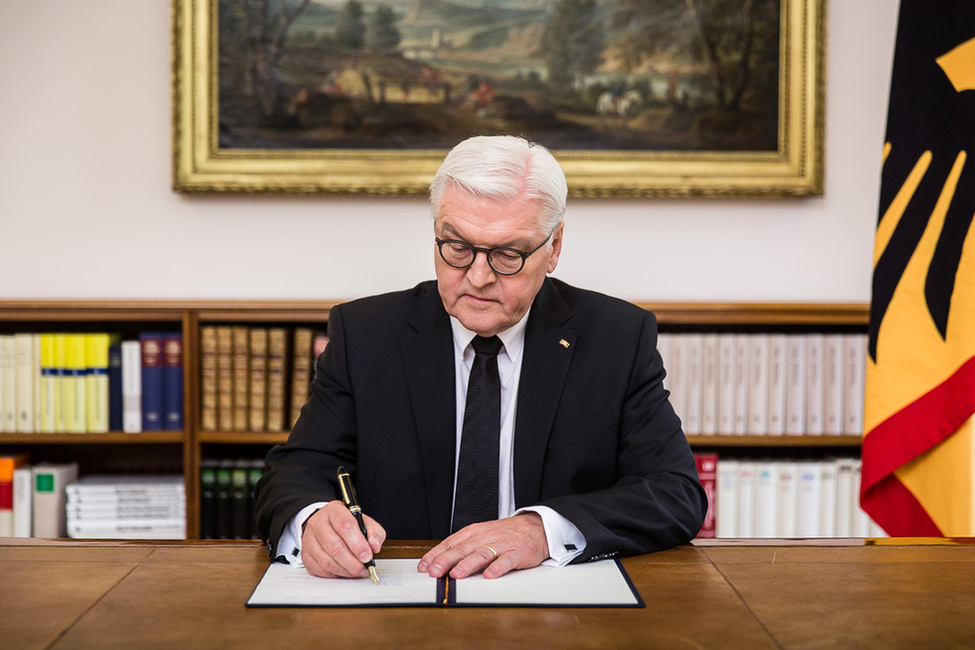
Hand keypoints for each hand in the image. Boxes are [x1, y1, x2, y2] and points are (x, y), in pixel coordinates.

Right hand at [300, 500, 385, 578]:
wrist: (326, 524)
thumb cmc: (346, 524)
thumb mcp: (364, 522)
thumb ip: (374, 532)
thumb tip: (374, 546)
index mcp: (334, 511)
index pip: (345, 526)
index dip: (358, 544)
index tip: (368, 556)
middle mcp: (318, 523)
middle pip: (335, 547)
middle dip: (353, 562)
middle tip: (364, 568)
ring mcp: (309, 540)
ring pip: (327, 561)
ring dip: (346, 570)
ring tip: (357, 571)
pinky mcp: (306, 556)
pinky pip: (321, 570)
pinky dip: (335, 574)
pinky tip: (344, 571)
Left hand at [417, 513, 548, 579]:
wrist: (535, 527)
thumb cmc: (505, 534)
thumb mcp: (481, 535)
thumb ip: (463, 547)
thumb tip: (439, 562)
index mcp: (474, 532)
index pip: (451, 542)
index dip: (436, 554)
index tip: (424, 566)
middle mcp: (486, 537)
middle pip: (463, 549)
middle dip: (446, 561)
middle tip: (434, 572)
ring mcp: (502, 544)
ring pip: (482, 553)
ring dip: (468, 564)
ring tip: (456, 574)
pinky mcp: (518, 553)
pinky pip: (507, 560)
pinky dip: (497, 567)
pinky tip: (489, 575)